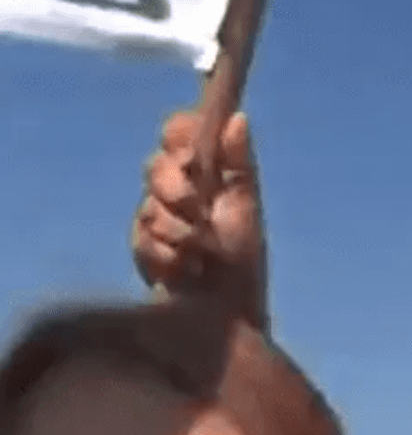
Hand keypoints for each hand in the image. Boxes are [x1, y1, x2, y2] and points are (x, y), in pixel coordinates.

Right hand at [132, 111, 267, 328]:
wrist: (227, 317)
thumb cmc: (242, 263)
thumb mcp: (246, 210)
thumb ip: (239, 166)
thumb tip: (238, 118)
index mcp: (206, 174)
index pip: (180, 132)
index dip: (179, 134)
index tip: (191, 152)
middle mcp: (177, 190)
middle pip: (156, 166)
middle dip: (175, 188)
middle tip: (197, 210)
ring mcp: (154, 218)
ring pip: (149, 206)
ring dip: (180, 233)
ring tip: (202, 255)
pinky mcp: (142, 248)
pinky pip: (143, 239)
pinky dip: (168, 257)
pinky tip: (186, 272)